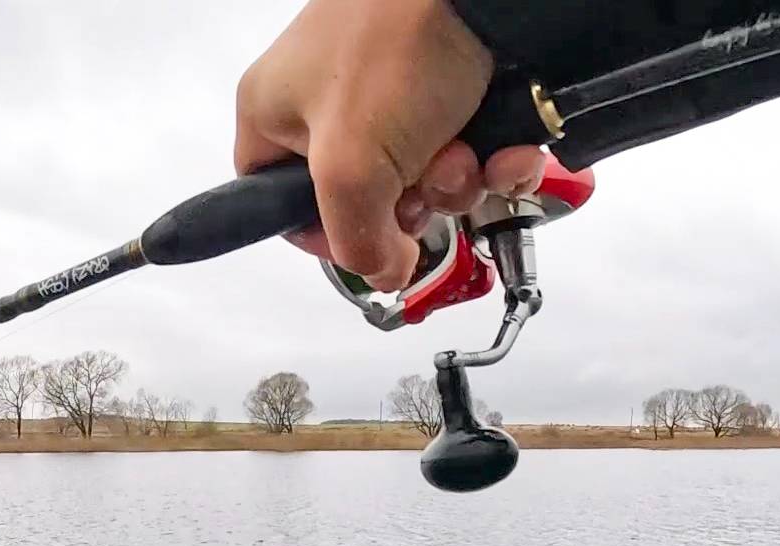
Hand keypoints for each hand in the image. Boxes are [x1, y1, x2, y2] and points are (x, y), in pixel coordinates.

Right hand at [235, 0, 547, 289]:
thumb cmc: (395, 38)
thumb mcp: (350, 166)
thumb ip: (354, 240)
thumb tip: (381, 273)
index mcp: (275, 111)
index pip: (275, 200)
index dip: (320, 233)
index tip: (363, 242)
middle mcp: (329, 101)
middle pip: (364, 199)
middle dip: (408, 206)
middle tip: (420, 187)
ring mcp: (393, 91)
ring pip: (425, 180)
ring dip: (457, 184)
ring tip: (465, 152)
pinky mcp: (450, 85)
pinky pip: (470, 150)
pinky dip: (495, 160)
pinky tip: (505, 149)